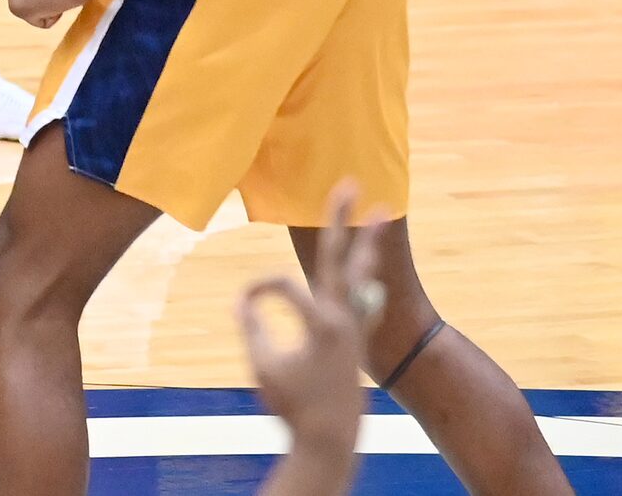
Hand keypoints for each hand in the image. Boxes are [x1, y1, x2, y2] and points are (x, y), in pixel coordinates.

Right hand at [241, 182, 380, 467]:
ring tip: (379, 212)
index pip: (282, 286)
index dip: (257, 291)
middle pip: (341, 257)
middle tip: (349, 183)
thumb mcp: (262, 365)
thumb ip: (251, 326)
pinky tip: (369, 266)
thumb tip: (243, 299)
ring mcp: (354, 327)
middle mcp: (343, 317)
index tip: (242, 304)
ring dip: (367, 243)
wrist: (330, 438)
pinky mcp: (356, 337)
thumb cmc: (294, 406)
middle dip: (342, 219)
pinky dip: (364, 276)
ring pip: (360, 273)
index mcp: (321, 322)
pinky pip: (363, 297)